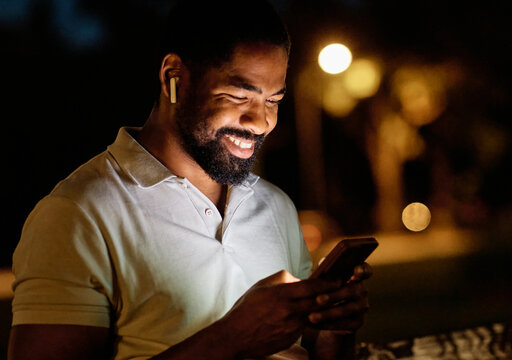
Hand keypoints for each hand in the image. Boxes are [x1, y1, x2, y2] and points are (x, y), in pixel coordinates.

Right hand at [216, 270, 340, 358]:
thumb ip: (282, 279)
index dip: (327, 282)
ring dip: (323, 310)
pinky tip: (308, 319)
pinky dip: (307, 323)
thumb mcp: (261, 286)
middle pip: (319, 302)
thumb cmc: (246, 308)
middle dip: (333, 295)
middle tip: (343, 290)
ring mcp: (291, 327)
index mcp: (281, 295)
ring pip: (314, 316)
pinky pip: (304, 328)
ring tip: (331, 304)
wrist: (235, 336)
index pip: (311, 287)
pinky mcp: (291, 339)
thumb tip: (299, 279)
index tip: (337, 279)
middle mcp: (289, 311)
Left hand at [306, 262, 372, 332]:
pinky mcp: (358, 322)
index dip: (363, 269)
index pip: (366, 270)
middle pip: (352, 291)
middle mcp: (362, 290)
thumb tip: (321, 264)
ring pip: (346, 310)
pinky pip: (343, 324)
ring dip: (328, 314)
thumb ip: (326, 271)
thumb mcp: (326, 279)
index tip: (356, 270)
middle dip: (334, 296)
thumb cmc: (326, 289)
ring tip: (312, 317)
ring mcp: (362, 307)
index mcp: (356, 276)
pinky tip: (315, 324)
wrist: (331, 314)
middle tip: (318, 300)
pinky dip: (328, 324)